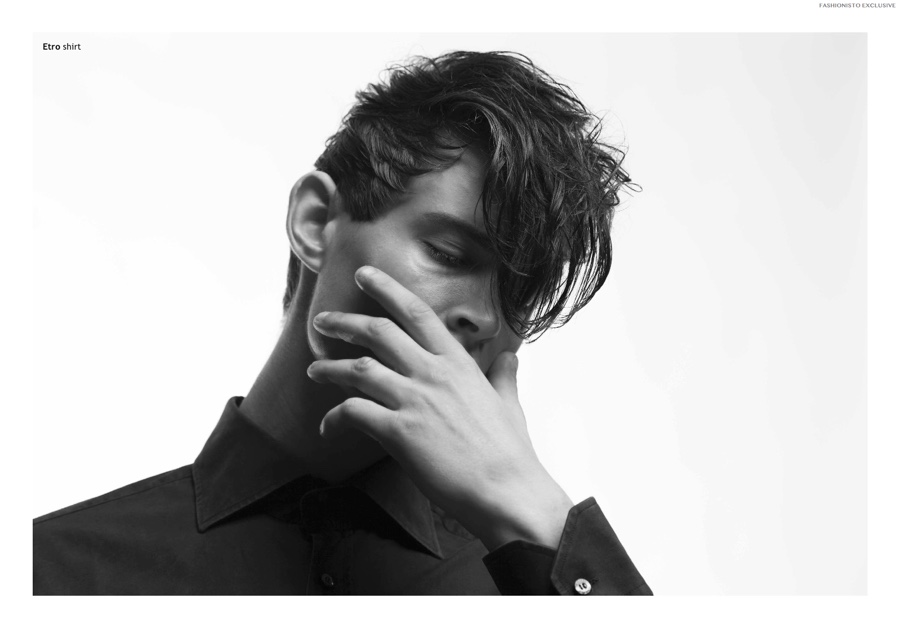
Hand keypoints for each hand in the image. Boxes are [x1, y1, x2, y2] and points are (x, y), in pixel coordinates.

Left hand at [307, 265, 572, 550]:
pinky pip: (353, 413)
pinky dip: (334, 417)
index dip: (387, 289)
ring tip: (313, 370)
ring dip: (330, 368)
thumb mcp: (510, 404)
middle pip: (379, 333)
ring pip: (359, 370)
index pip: (418, 312)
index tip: (365, 275)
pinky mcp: (399, 432)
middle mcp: (433, 374)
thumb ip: (504, 376)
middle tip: (323, 321)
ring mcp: (415, 401)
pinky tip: (327, 427)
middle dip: (345, 323)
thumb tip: (510, 358)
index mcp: (458, 363)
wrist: (506, 491)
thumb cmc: (510, 452)